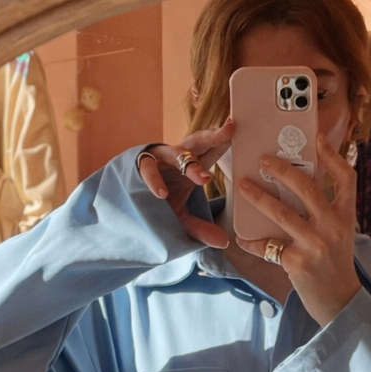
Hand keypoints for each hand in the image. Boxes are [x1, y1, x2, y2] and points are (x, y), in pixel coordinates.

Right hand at [137, 121, 233, 248]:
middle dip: (214, 135)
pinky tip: (161, 194)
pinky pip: (148, 169)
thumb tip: (224, 242)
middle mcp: (178, 156)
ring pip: (175, 153)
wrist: (130, 200)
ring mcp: (160, 158)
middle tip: (231, 129)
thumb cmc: (161, 202)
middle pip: (198, 141)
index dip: (225, 141)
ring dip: (189, 164)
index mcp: (191, 163)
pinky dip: (154, 181)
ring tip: (204, 179)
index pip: (212, 150)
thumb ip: (201, 228)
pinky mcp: (141, 165)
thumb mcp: (182, 218)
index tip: (240, 132)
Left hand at [236, 133, 360, 326]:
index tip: (317, 138)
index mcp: (345, 217)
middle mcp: (332, 228)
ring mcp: (315, 245)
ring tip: (242, 186)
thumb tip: (296, 187)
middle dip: (282, 170)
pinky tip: (242, 238)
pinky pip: (268, 246)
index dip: (333, 156)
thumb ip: (325, 212)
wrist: (338, 302)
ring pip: (282, 214)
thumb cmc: (334, 265)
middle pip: (307, 189)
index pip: (346, 179)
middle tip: (262, 159)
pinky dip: (253, 242)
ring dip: (259, 197)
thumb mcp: (339, 234)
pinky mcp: (297, 263)